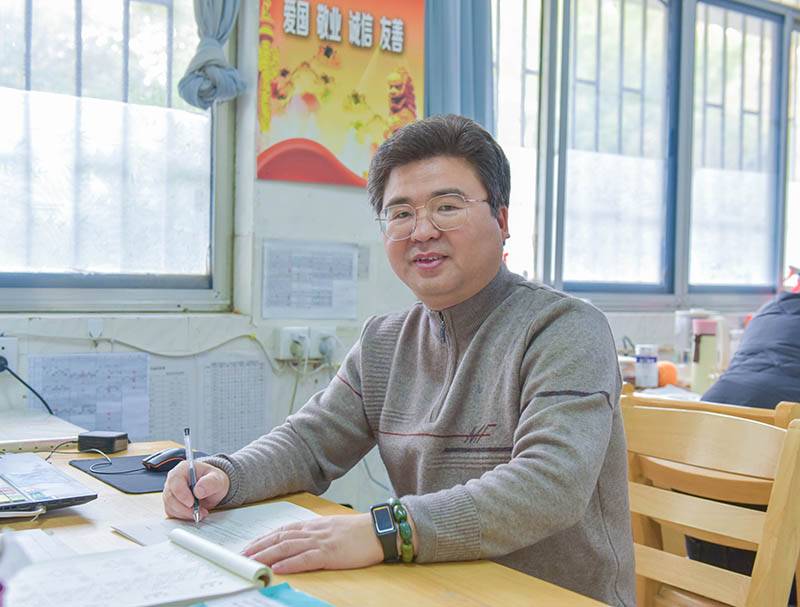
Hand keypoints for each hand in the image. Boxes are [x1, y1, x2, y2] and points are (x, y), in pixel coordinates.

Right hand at [162, 460, 229, 520]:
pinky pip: (172, 512)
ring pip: (170, 506)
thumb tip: (198, 491)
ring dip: (185, 513)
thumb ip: (210, 483)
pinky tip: (194, 513)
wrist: (213, 488)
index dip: (182, 494)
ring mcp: (170, 492)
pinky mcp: (171, 503)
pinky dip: (183, 516)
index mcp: (183, 469)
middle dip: (184, 508)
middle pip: (170, 496)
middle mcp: (173, 479)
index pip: (175, 481)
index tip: (192, 503)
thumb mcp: (218, 479)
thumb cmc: (214, 480)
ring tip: (201, 512)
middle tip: (198, 512)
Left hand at [241, 513, 382, 573]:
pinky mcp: (330, 554)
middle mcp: (314, 531)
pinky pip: (306, 558)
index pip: (282, 530)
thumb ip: (316, 533)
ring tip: (252, 562)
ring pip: (287, 547)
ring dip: (267, 555)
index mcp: (314, 525)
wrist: (380, 529)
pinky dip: (290, 563)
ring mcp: (321, 542)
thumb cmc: (359, 532)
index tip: (249, 546)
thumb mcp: (333, 528)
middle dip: (259, 547)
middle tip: (241, 556)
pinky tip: (278, 568)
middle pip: (280, 538)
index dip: (264, 538)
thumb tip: (300, 541)